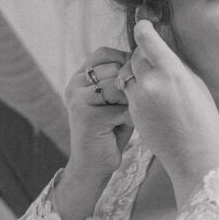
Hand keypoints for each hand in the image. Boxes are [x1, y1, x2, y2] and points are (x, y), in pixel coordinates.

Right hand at [64, 46, 134, 180]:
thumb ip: (121, 78)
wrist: (93, 165)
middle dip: (129, 85)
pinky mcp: (87, 116)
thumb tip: (143, 57)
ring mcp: (78, 99)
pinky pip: (121, 108)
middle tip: (129, 105)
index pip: (103, 53)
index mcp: (79, 78)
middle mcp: (74, 85)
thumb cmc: (110, 130)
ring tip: (125, 116)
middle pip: (114, 68)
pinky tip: (123, 127)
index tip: (135, 77)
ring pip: (118, 86)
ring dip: (130, 102)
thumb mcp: (115, 99)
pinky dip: (129, 118)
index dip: (124, 60)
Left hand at [121, 20, 218, 206]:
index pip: (146, 39)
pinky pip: (129, 92)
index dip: (143, 28)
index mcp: (172, 71)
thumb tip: (162, 46)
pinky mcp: (132, 112)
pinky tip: (152, 101)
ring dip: (136, 73)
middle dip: (142, 55)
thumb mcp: (195, 84)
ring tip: (153, 82)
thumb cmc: (203, 119)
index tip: (143, 25)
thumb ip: (176, 64)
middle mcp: (151, 82)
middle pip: (135, 55)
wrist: (195, 155)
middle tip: (153, 60)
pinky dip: (136, 91)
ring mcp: (139, 99)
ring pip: (128, 74)